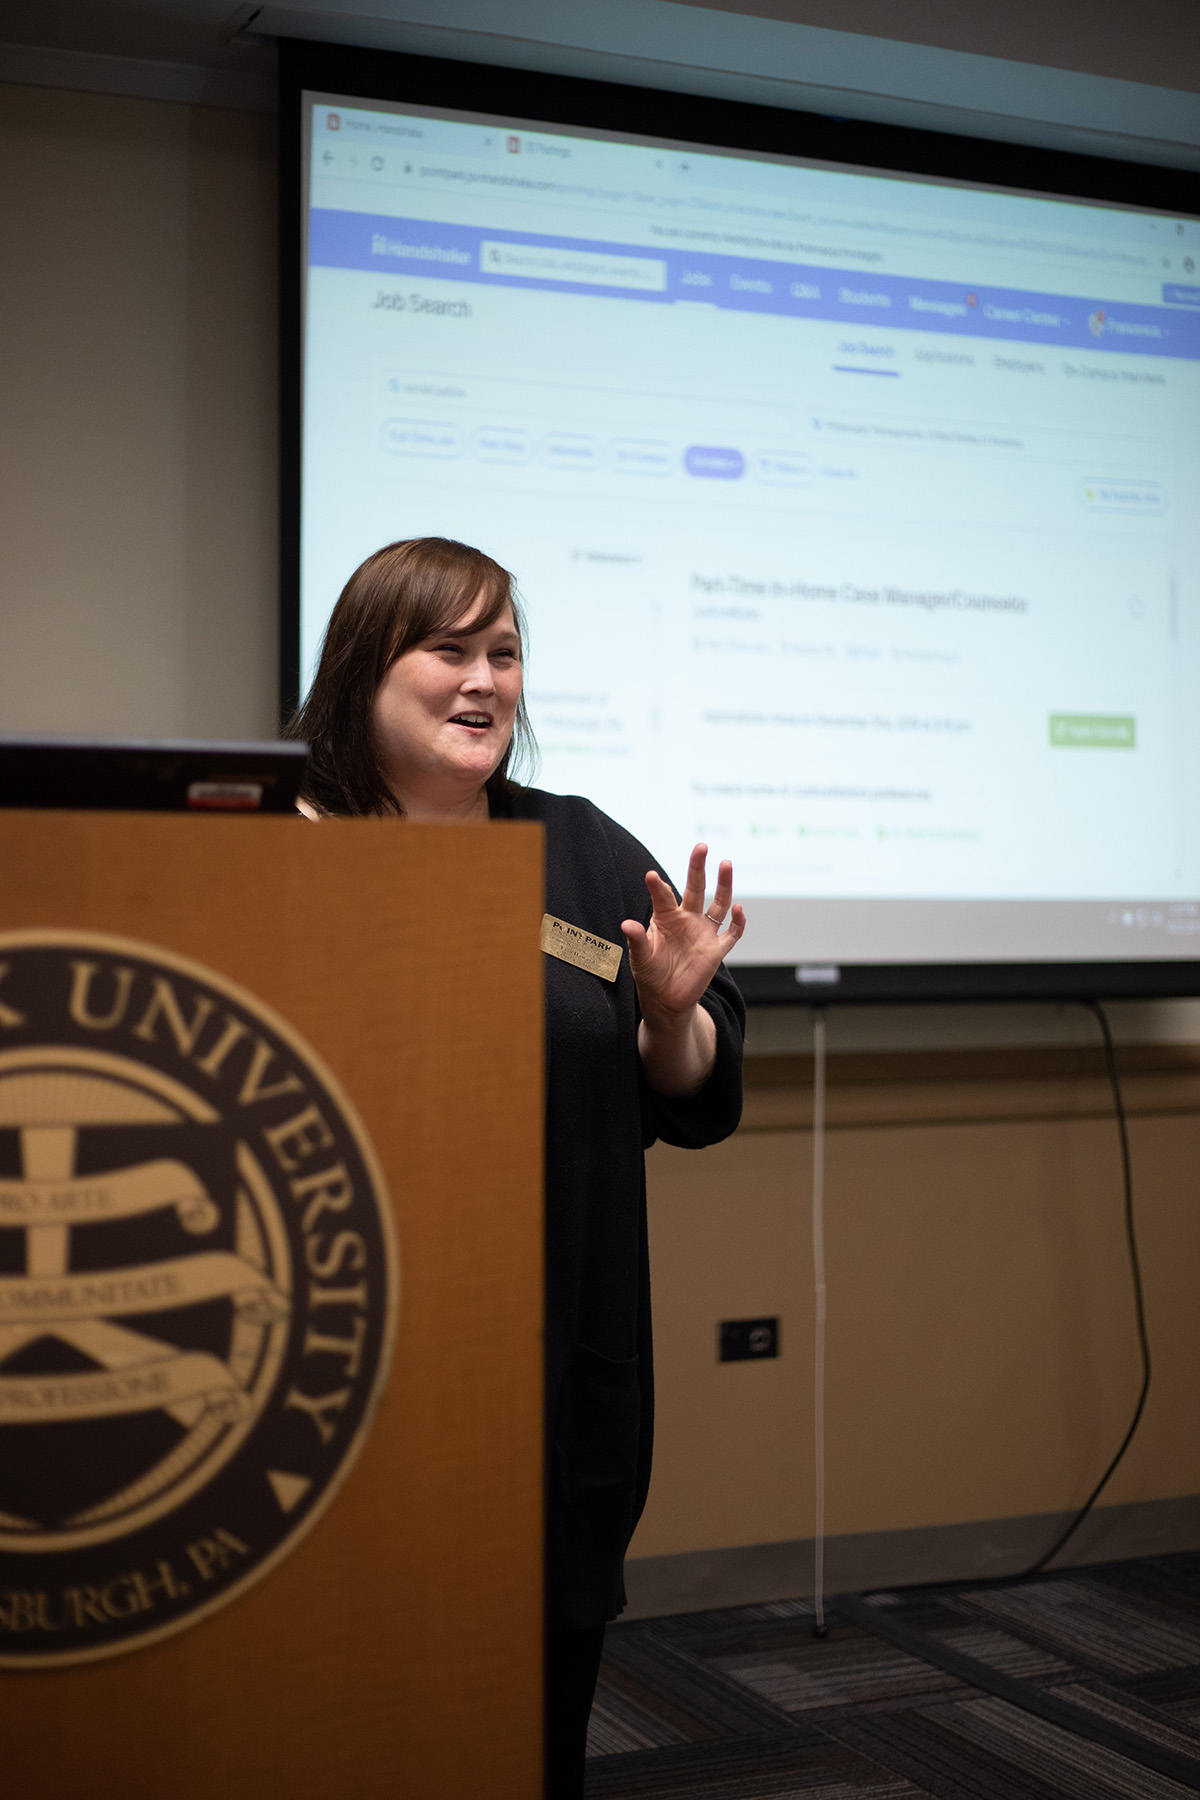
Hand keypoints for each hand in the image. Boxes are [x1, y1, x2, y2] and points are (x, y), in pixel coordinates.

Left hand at [621, 843, 745, 1026]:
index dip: (657, 887)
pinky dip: (738, 922)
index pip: (662, 896)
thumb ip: (636, 940)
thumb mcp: (640, 958)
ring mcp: (703, 933)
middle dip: (697, 867)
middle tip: (701, 847)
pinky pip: (732, 933)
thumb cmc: (650, 974)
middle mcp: (686, 920)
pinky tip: (738, 909)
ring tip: (726, 863)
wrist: (666, 1000)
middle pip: (695, 888)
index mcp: (665, 918)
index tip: (650, 876)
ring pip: (717, 904)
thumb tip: (626, 924)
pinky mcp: (716, 950)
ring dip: (724, 885)